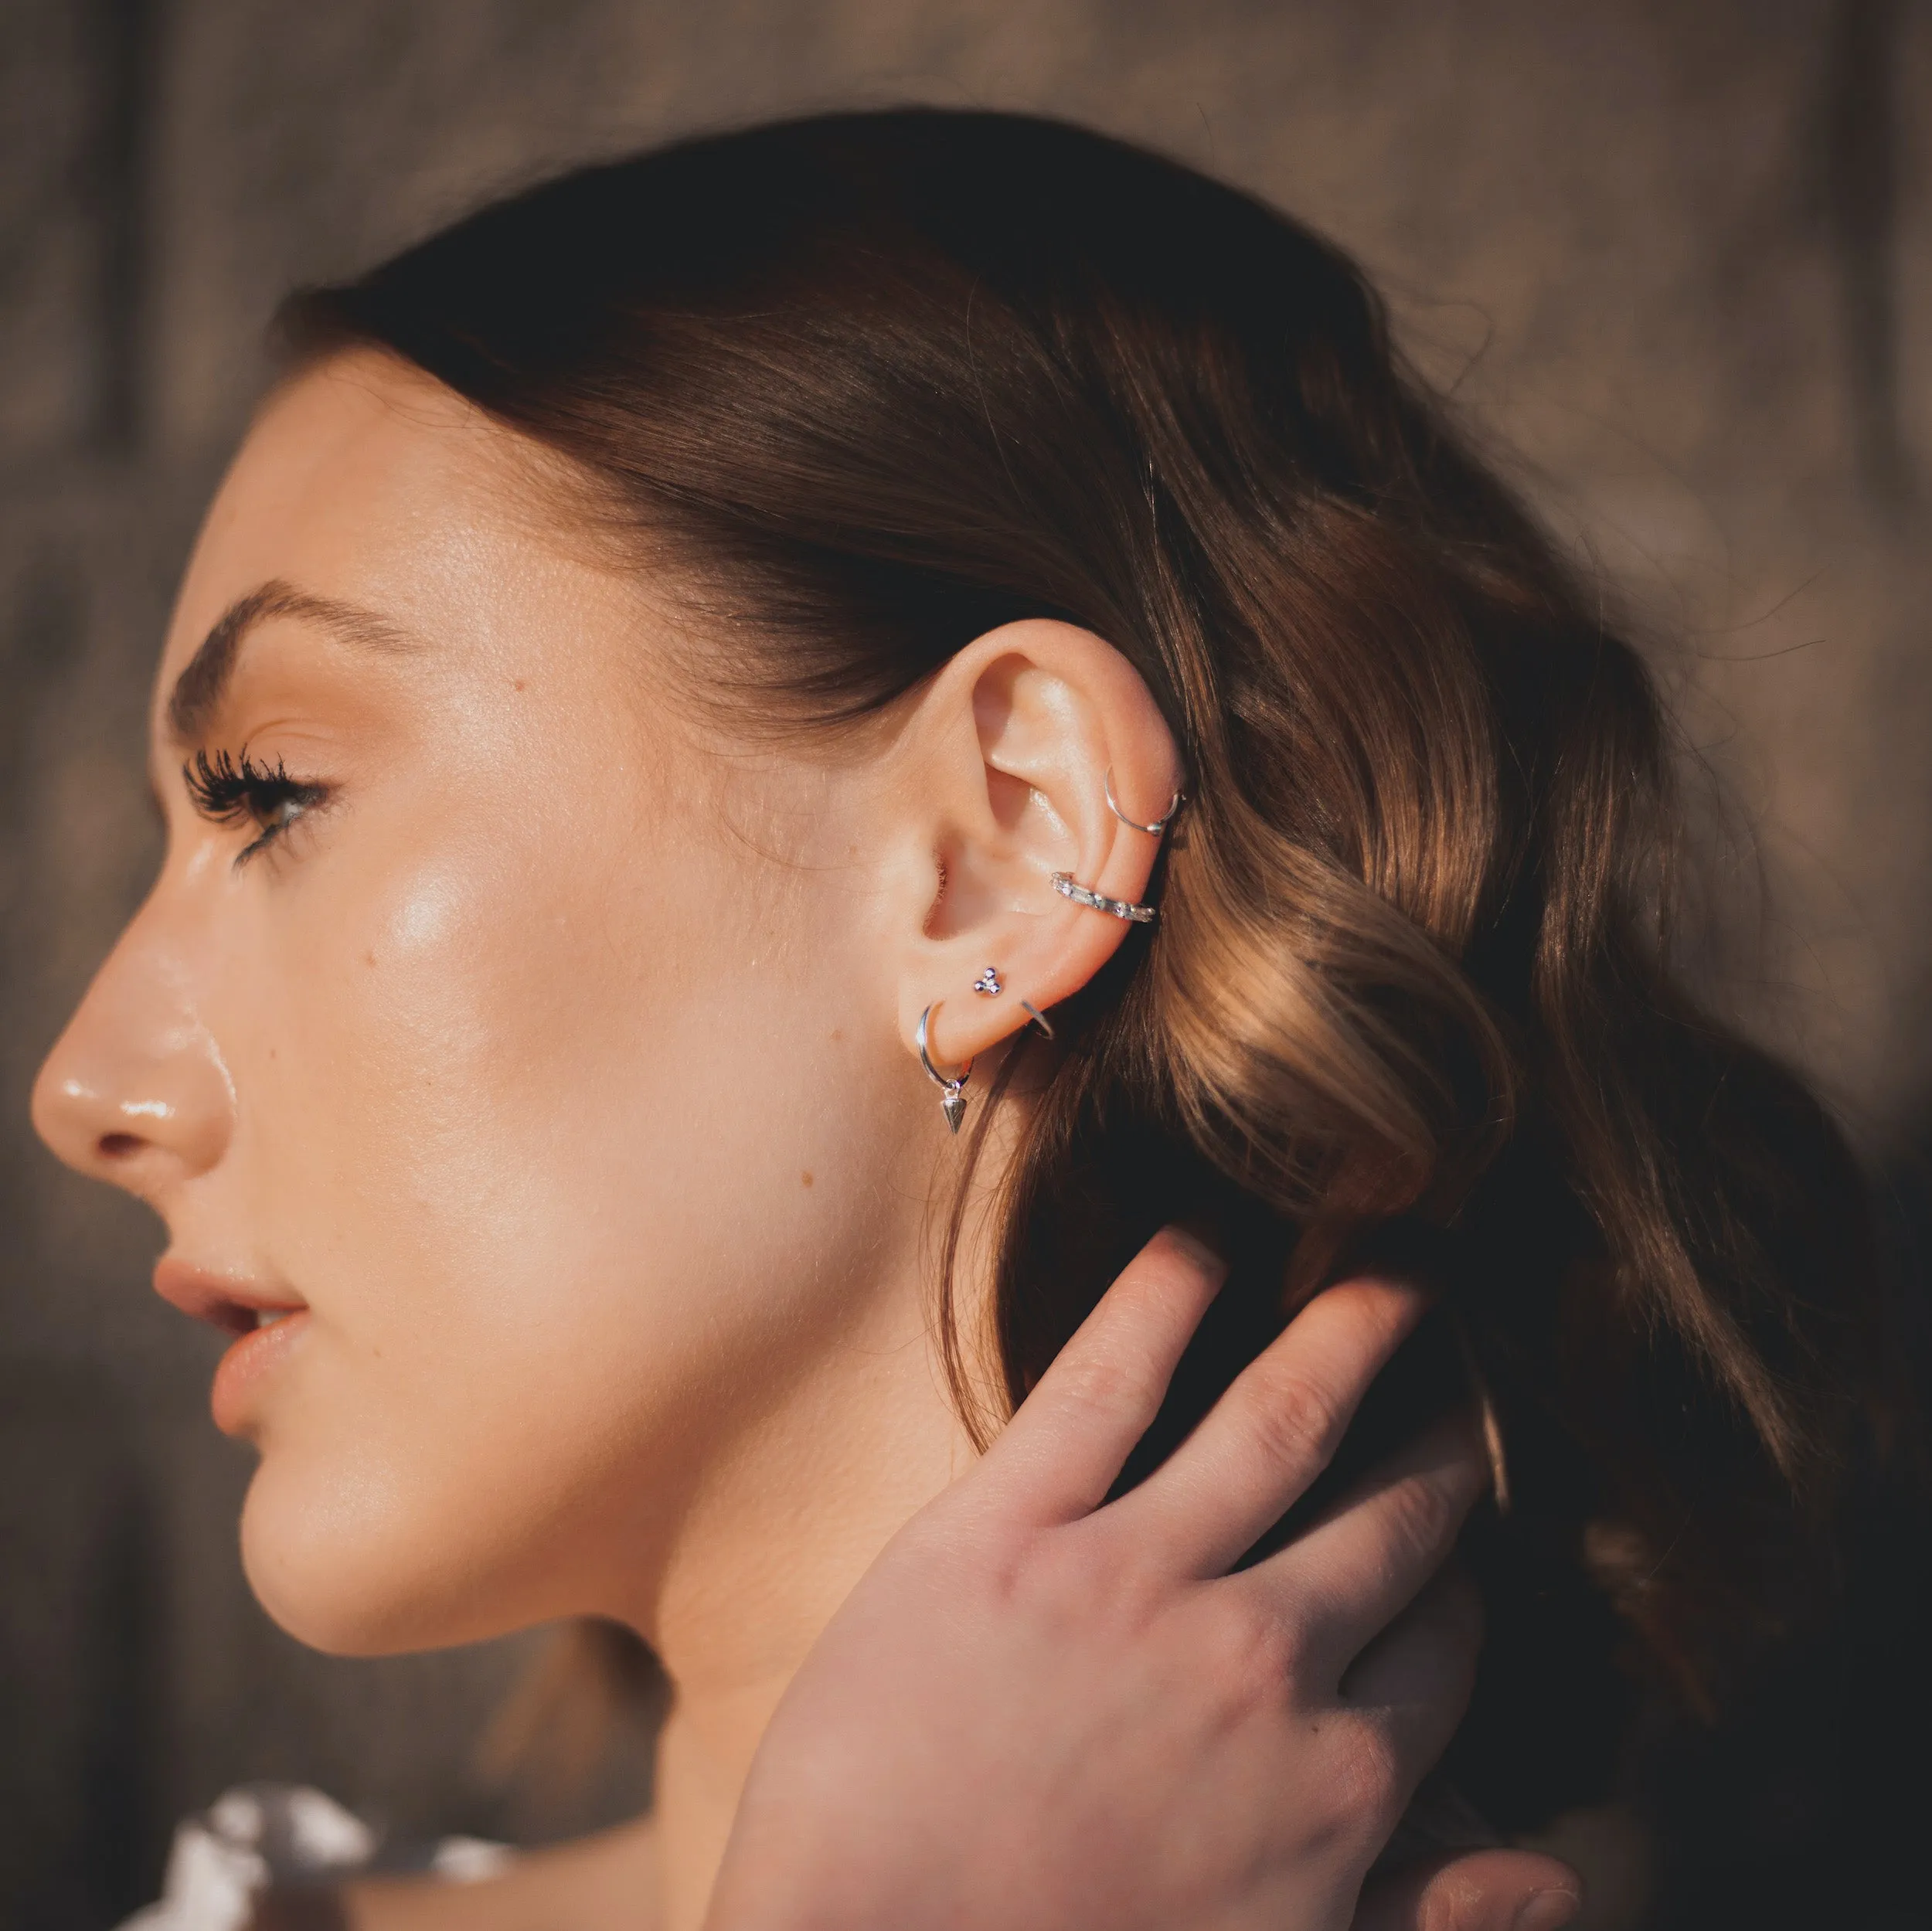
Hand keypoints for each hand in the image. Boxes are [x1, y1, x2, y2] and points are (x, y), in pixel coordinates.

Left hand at [705, 1228, 1580, 1930]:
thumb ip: (1423, 1919)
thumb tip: (1557, 1876)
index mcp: (1335, 1780)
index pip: (1441, 1641)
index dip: (1455, 1578)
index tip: (1449, 1529)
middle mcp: (1263, 1660)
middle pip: (1392, 1518)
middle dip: (1438, 1443)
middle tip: (1456, 1380)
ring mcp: (1136, 1580)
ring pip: (1285, 1418)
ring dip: (1356, 1329)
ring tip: (1398, 1270)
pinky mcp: (1008, 1528)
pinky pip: (1106, 1382)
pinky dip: (1163, 1296)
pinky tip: (1200, 1240)